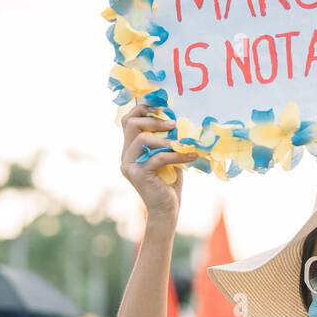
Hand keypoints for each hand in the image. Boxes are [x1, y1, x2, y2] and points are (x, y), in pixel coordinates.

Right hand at [120, 104, 196, 219]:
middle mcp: (126, 155)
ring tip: (183, 143)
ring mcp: (129, 165)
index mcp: (131, 148)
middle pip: (131, 124)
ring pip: (142, 139)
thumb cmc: (169, 182)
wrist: (167, 209)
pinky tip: (190, 156)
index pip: (128, 120)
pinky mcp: (138, 175)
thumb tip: (178, 119)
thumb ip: (167, 140)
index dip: (142, 109)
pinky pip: (157, 158)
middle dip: (153, 120)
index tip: (162, 107)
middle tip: (173, 124)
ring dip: (165, 139)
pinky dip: (175, 155)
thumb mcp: (169, 156)